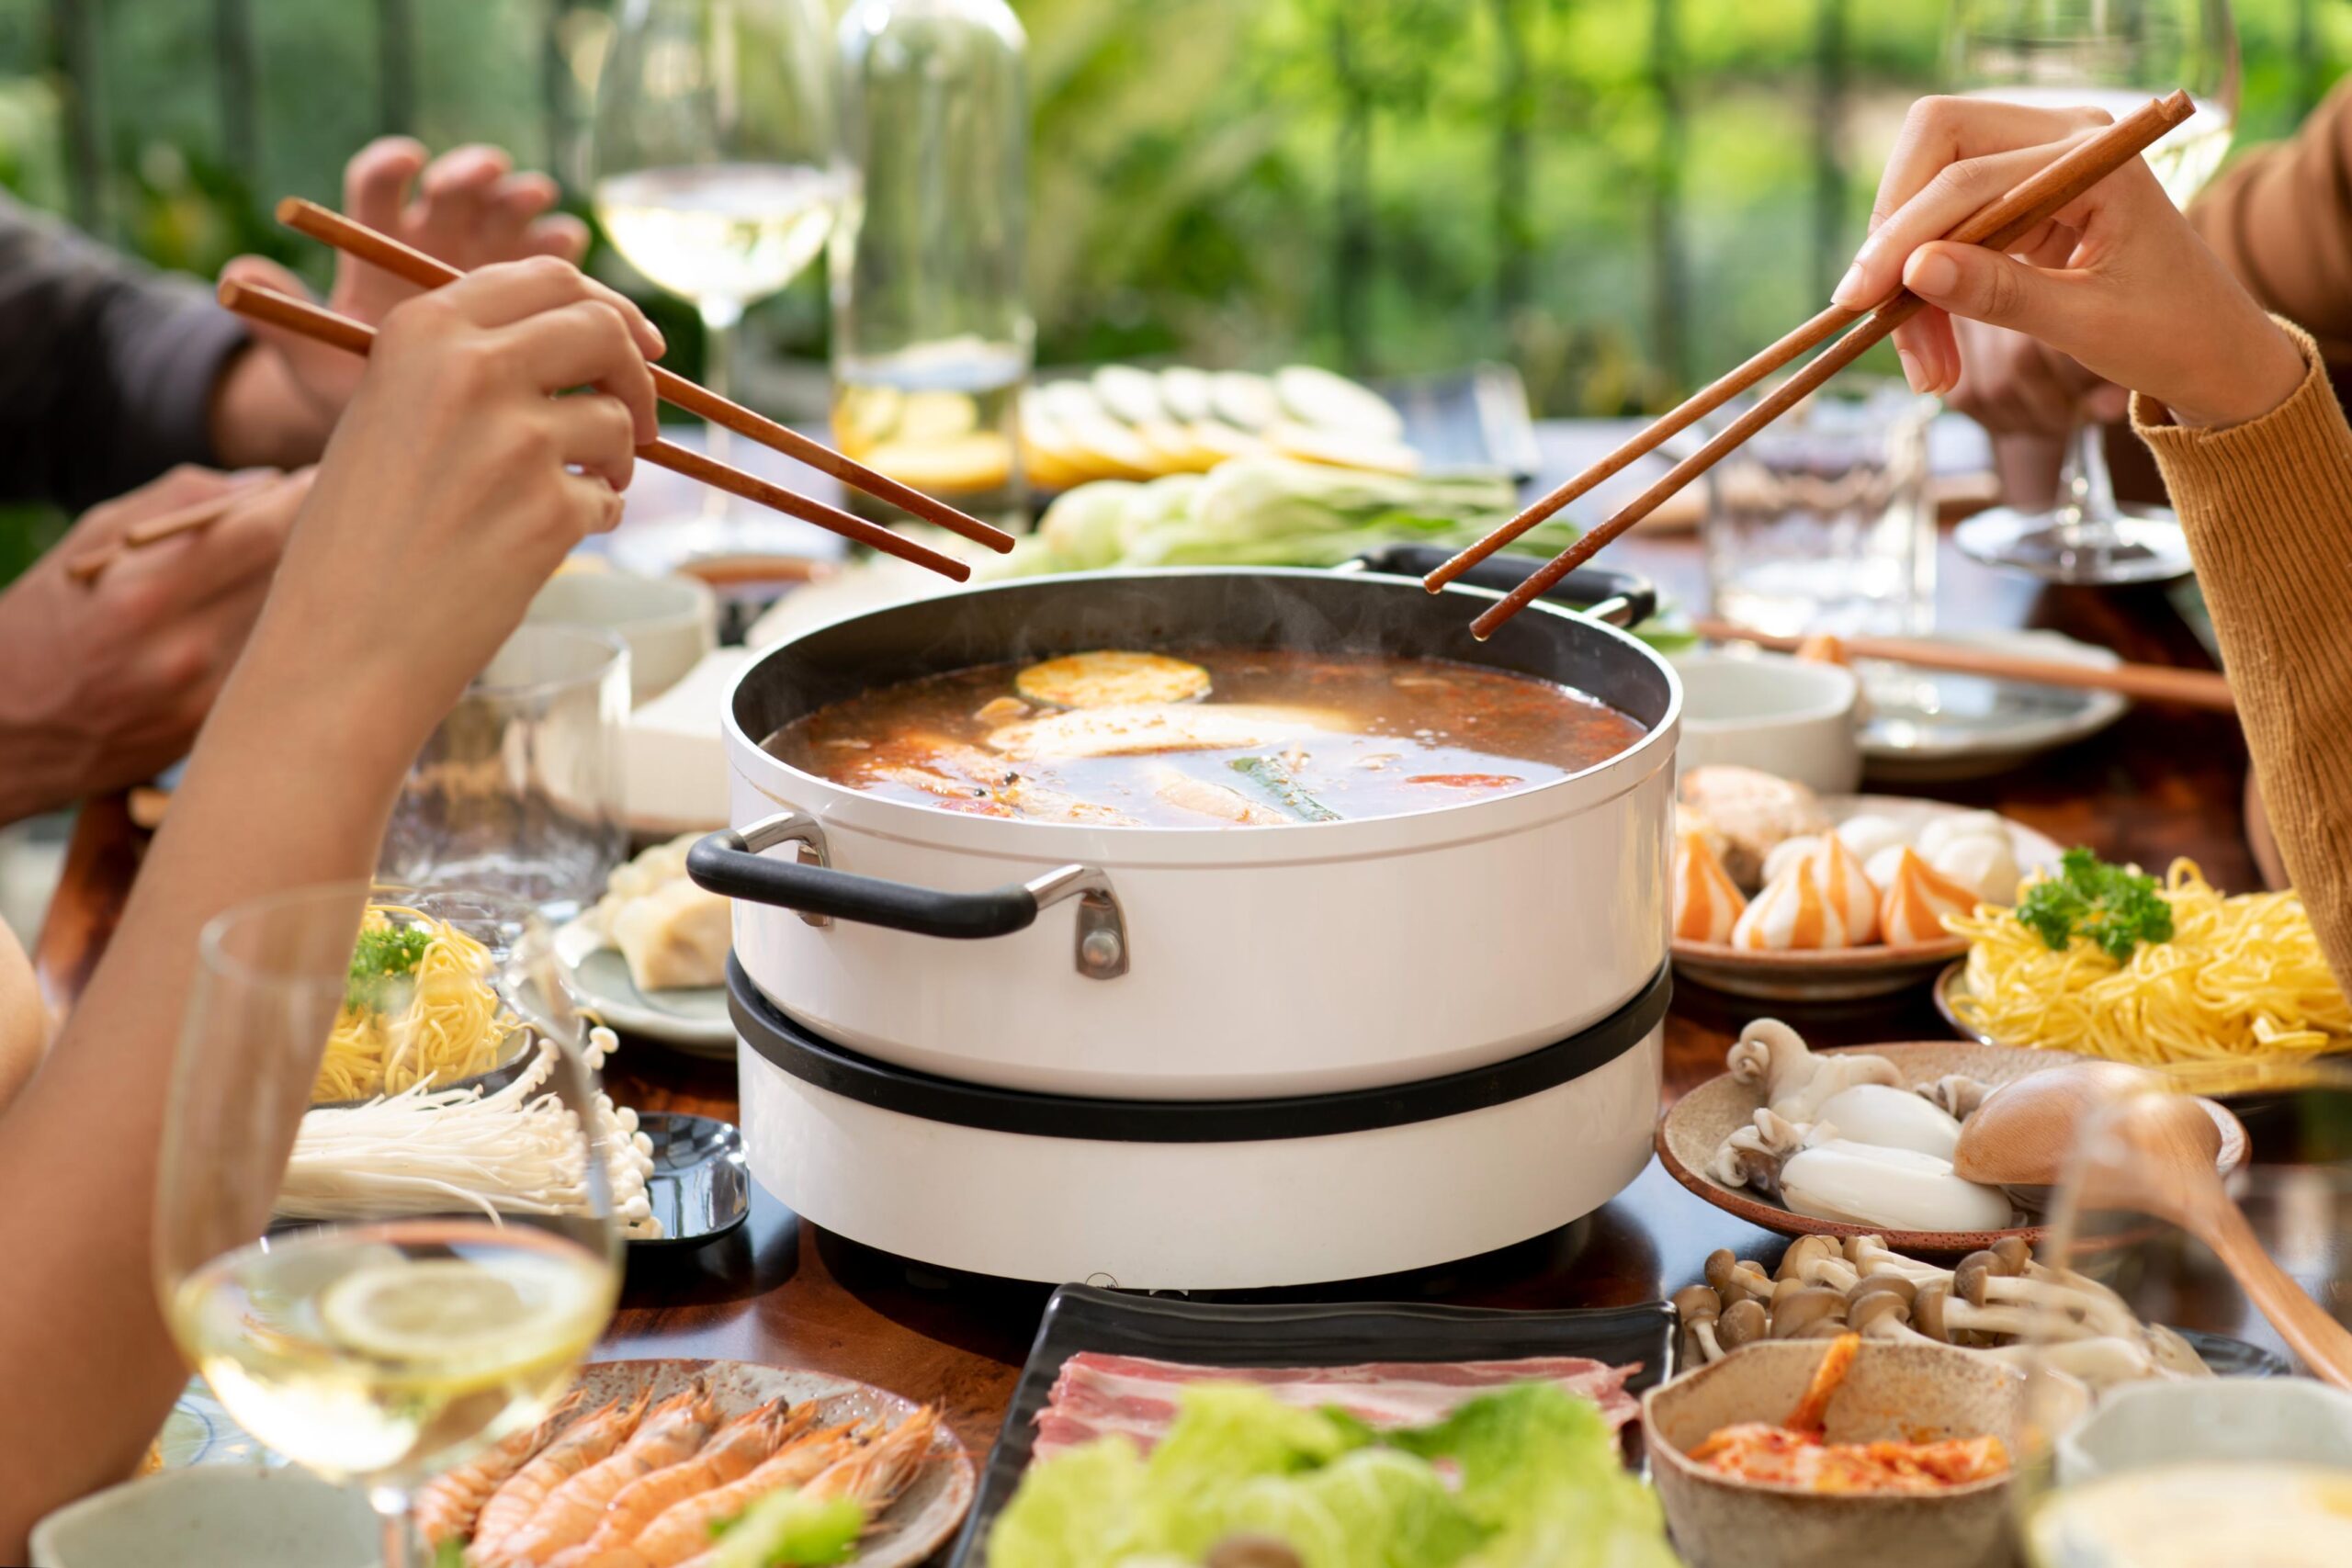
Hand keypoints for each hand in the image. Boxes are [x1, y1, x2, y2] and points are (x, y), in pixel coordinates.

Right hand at [0, 466, 310, 824]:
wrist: (3, 733)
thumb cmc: (44, 623)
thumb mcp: (90, 544)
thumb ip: (178, 504)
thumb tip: (267, 482)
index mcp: (145, 589)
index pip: (264, 530)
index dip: (311, 500)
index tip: (334, 480)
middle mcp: (184, 648)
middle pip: (295, 578)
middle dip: (322, 541)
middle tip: (341, 517)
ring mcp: (206, 699)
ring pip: (296, 627)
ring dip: (315, 591)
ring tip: (318, 567)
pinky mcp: (217, 733)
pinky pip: (275, 670)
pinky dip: (290, 640)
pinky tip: (287, 626)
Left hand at [209, 139, 593, 467]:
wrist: (411, 430)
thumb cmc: (358, 391)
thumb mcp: (313, 363)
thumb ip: (281, 322)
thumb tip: (234, 277)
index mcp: (380, 245)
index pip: (379, 190)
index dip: (391, 170)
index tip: (408, 162)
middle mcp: (438, 239)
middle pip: (458, 190)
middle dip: (480, 180)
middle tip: (500, 180)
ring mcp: (491, 261)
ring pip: (516, 220)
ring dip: (537, 218)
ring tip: (558, 234)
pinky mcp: (535, 292)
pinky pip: (561, 270)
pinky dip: (577, 269)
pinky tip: (589, 278)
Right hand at [243, 258, 661, 764]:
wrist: (342, 645)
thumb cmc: (359, 539)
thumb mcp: (386, 415)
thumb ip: (465, 366)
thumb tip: (578, 344)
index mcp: (421, 330)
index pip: (546, 280)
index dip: (607, 308)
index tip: (636, 342)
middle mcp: (469, 369)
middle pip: (602, 330)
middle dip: (636, 372)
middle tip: (638, 416)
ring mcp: (515, 438)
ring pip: (617, 419)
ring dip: (617, 456)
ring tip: (577, 490)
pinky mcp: (552, 509)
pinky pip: (610, 496)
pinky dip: (595, 515)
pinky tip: (544, 540)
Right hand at [1833, 96, 2305, 429]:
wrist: (2213, 350)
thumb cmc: (2170, 335)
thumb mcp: (2086, 324)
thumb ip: (2001, 294)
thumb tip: (1914, 271)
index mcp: (2094, 157)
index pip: (1968, 174)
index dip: (1904, 234)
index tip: (1860, 299)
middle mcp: (2062, 139)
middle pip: (1935, 144)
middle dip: (1895, 232)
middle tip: (1875, 313)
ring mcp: (2038, 162)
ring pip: (1930, 187)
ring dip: (1907, 271)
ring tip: (1924, 366)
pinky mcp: (2020, 197)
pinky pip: (1947, 221)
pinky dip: (1927, 281)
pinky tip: (1932, 343)